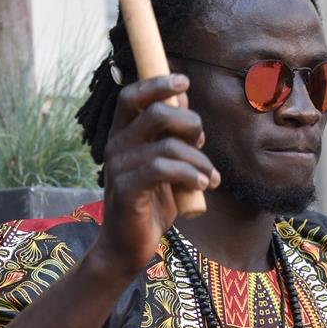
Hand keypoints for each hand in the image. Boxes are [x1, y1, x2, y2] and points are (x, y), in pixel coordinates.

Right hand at [90, 74, 219, 279]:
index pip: (132, 96)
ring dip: (199, 160)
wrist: (128, 246)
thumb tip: (183, 100)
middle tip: (203, 144)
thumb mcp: (166, 166)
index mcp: (123, 136)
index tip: (183, 81)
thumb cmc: (150, 204)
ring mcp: (120, 167)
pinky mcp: (127, 189)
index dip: (157, 83)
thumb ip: (172, 136)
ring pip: (168, 145)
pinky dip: (190, 175)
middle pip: (156, 113)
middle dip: (190, 124)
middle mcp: (116, 145)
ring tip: (209, 178)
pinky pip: (164, 169)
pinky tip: (201, 186)